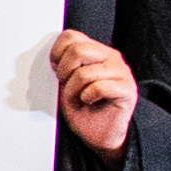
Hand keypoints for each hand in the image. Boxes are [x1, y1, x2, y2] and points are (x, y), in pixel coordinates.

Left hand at [54, 30, 140, 156]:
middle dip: (64, 71)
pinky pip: (99, 87)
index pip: (71, 36)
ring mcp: (122, 73)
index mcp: (96, 51)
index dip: (56, 53)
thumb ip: (61, 65)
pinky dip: (87, 97)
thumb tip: (43, 58)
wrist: (99, 133)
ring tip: (78, 98)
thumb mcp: (65, 82)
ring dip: (73, 90)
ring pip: (86, 72)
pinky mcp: (128, 90)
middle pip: (78, 50)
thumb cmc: (82, 107)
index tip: (56, 71)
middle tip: (66, 85)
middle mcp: (111, 58)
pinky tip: (89, 101)